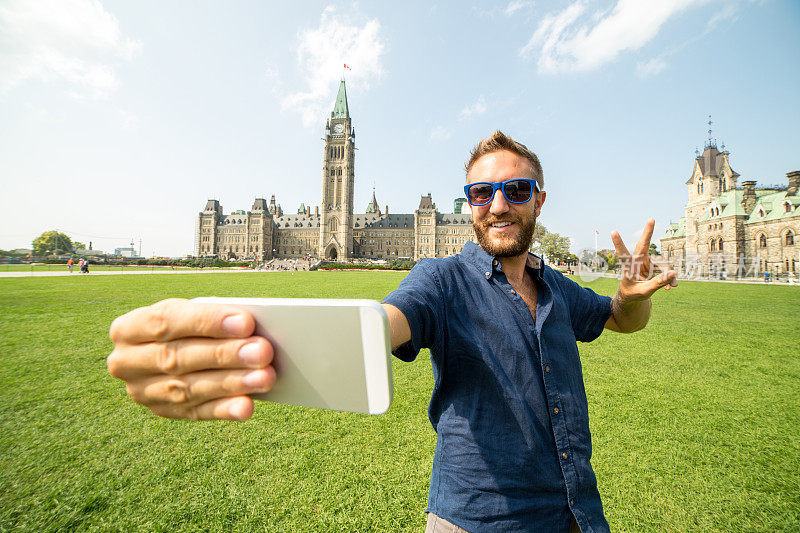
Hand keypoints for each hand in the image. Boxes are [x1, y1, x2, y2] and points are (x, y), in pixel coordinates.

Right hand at [107, 299, 274, 420]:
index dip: (208, 322)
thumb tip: (250, 327)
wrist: (164, 351)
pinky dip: (225, 409)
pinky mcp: (163, 412)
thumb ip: (211, 317)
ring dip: (232, 383)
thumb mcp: (189, 312)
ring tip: (265, 377)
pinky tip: (248, 406)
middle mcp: (127, 362)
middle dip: (225, 354)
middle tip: (263, 351)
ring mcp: (143, 392)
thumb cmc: (186, 324)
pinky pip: (197, 413)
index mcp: (128, 329)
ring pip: (189, 388)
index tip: (247, 322)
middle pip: (179, 357)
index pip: (167, 322)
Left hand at [611, 218, 677, 303]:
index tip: (613, 232)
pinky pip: (665, 269)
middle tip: (651, 219)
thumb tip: (674, 273)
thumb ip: (658, 283)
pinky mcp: (653, 265)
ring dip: (668, 274)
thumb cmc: (633, 293)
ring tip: (673, 286)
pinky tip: (672, 286)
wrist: (632, 295)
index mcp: (628, 267)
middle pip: (643, 245)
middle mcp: (637, 261)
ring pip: (661, 263)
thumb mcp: (644, 291)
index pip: (623, 254)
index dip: (618, 243)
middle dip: (648, 232)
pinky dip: (669, 278)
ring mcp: (645, 262)